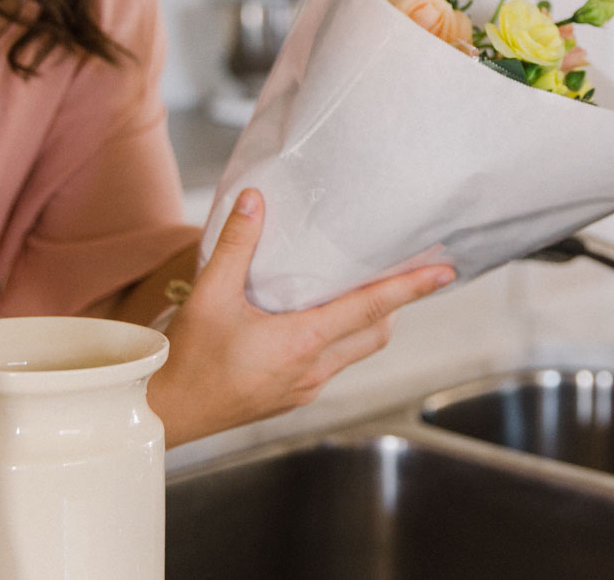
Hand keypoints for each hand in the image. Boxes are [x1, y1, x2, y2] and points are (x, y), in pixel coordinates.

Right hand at [148, 188, 455, 445]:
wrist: (167, 413)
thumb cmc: (187, 358)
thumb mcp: (210, 295)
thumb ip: (236, 245)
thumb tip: (254, 199)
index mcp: (303, 341)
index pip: (372, 309)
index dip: (412, 287)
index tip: (446, 272)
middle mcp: (314, 368)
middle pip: (376, 334)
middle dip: (394, 305)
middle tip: (398, 273)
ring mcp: (305, 387)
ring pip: (355, 351)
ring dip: (364, 323)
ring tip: (354, 290)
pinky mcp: (292, 396)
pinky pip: (330, 364)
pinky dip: (336, 339)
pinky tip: (313, 321)